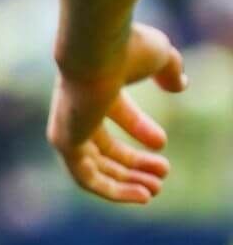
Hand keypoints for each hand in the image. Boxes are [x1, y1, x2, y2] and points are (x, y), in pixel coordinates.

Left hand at [46, 23, 186, 203]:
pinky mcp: (65, 143)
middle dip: (134, 163)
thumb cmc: (126, 48)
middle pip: (104, 146)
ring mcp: (68, 127)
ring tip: (155, 190)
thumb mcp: (159, 57)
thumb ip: (169, 71)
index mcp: (95, 85)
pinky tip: (140, 196)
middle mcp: (77, 109)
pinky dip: (112, 189)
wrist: (97, 49)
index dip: (141, 129)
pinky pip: (86, 177)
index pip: (116, 112)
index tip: (162, 143)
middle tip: (162, 175)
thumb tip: (179, 85)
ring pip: (95, 166)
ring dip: (127, 181)